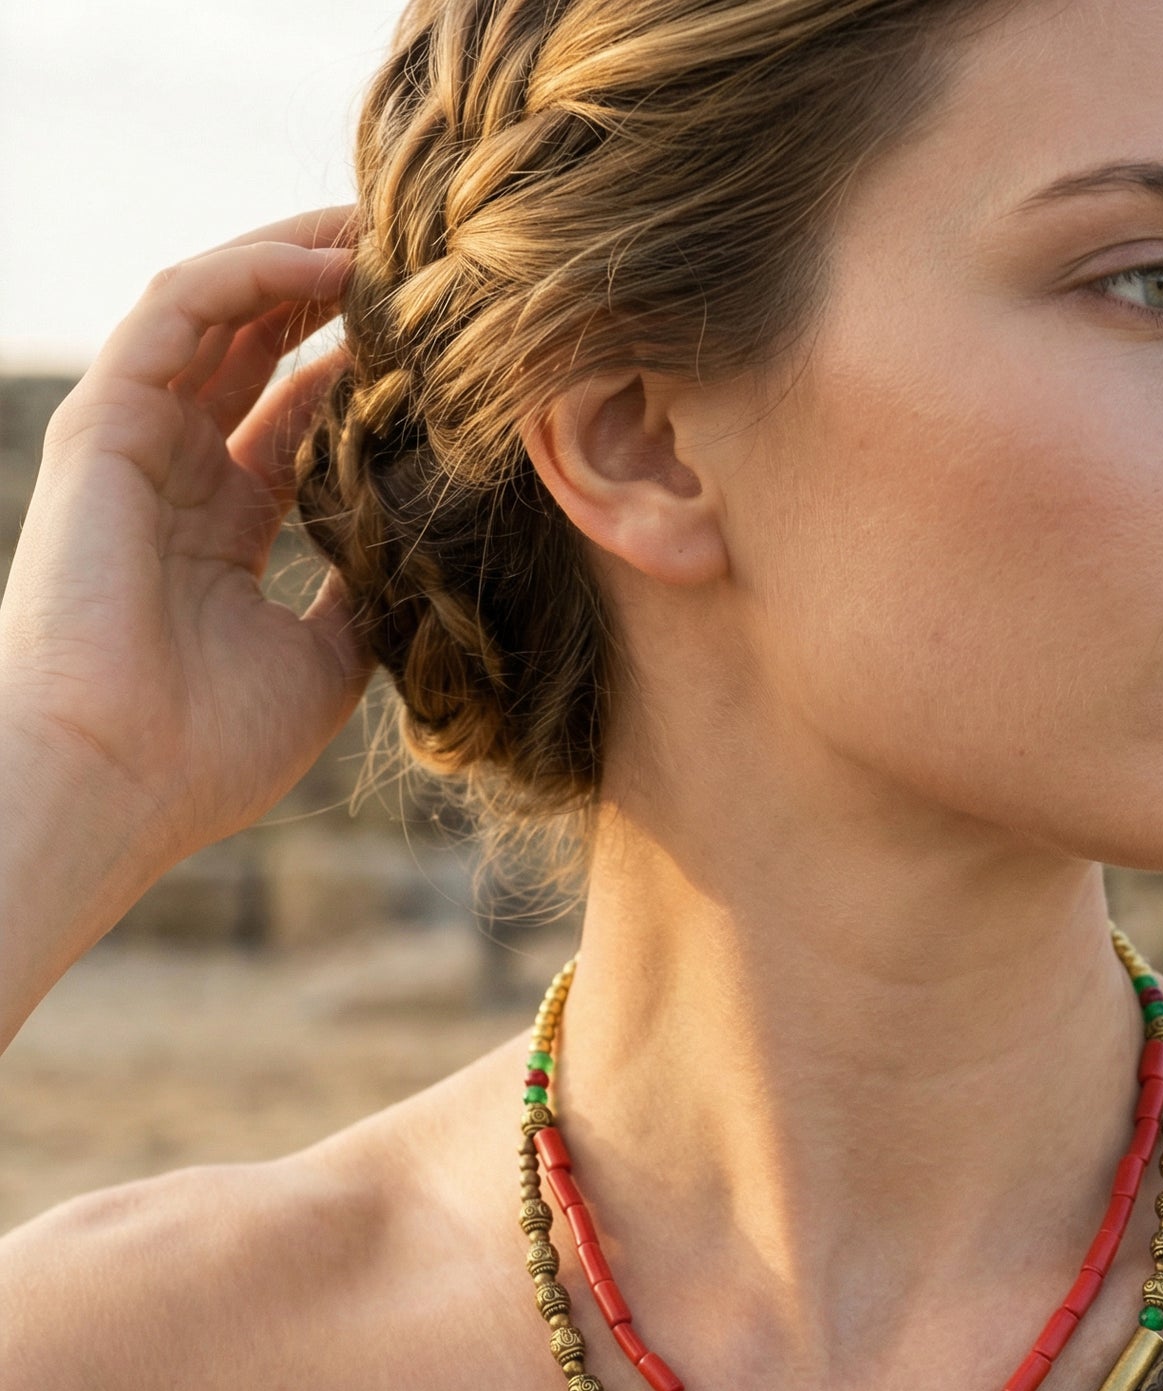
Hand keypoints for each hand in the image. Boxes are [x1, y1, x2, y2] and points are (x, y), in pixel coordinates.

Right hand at [0, 208, 367, 874]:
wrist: (115, 783)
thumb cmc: (209, 747)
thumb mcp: (325, 660)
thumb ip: (366, 588)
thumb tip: (430, 543)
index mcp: (225, 527)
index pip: (298, 413)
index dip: (369, 368)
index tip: (452, 340)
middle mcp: (178, 472)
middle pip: (262, 346)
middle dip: (340, 292)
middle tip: (426, 252)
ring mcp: (136, 442)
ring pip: (222, 309)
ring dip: (302, 257)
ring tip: (389, 228)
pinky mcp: (103, 424)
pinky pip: (179, 311)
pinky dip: (252, 272)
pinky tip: (331, 261)